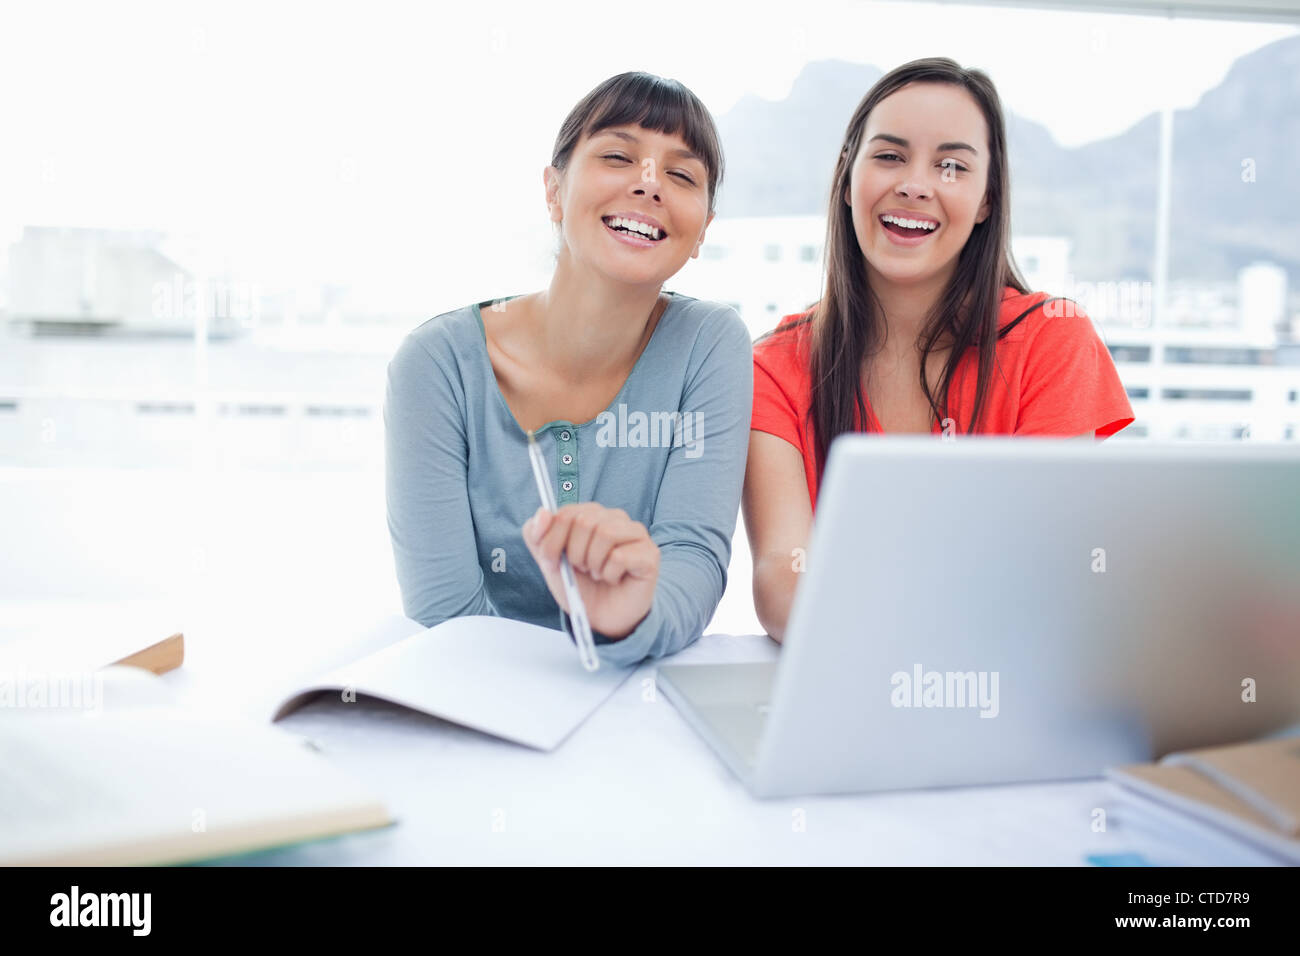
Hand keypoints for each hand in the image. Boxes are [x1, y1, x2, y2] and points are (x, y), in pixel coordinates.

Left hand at [521, 503, 659, 639]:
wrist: (603, 618)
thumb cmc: (581, 586)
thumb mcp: (549, 562)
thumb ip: (537, 536)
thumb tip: (543, 512)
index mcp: (591, 514)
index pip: (566, 513)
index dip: (552, 540)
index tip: (553, 562)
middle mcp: (615, 518)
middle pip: (584, 521)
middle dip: (574, 554)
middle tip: (581, 569)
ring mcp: (635, 534)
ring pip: (605, 534)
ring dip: (593, 563)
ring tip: (597, 573)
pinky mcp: (649, 553)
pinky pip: (620, 556)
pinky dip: (609, 574)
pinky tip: (613, 579)